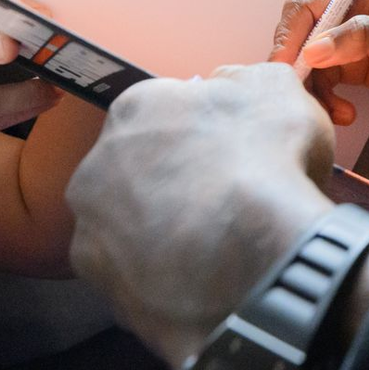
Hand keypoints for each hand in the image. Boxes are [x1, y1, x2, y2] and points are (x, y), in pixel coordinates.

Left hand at [67, 64, 337, 369]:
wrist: (256, 255)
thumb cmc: (267, 160)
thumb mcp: (276, 88)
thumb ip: (242, 80)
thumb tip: (224, 87)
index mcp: (137, 107)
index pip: (163, 110)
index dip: (201, 130)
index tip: (229, 150)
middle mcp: (96, 164)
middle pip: (137, 166)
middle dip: (173, 177)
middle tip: (222, 196)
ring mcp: (92, 231)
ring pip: (129, 224)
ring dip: (162, 228)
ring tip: (215, 242)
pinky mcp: (103, 289)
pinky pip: (135, 276)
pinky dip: (163, 276)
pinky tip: (202, 275)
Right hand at [270, 0, 368, 120]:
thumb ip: (364, 38)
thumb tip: (315, 50)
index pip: (308, 5)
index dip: (290, 36)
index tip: (283, 69)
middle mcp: (351, 10)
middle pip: (303, 35)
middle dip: (298, 69)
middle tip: (303, 100)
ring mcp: (351, 38)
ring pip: (311, 62)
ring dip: (314, 90)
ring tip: (335, 113)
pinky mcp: (354, 63)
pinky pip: (325, 79)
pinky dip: (327, 99)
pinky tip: (345, 114)